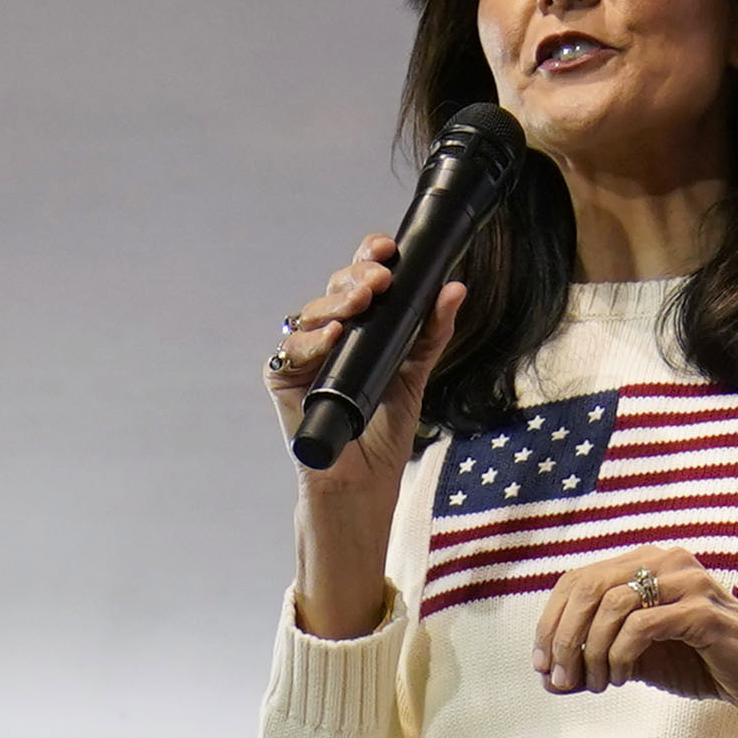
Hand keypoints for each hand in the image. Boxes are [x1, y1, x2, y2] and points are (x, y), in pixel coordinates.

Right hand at [272, 230, 463, 641]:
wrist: (360, 489)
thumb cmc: (382, 437)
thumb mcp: (415, 377)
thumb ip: (432, 333)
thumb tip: (455, 289)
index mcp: (357, 330)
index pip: (359, 281)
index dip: (369, 258)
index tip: (390, 248)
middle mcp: (326, 339)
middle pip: (332, 290)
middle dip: (355, 276)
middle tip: (379, 278)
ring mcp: (303, 360)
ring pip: (309, 314)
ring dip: (334, 302)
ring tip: (360, 300)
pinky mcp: (282, 384)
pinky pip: (288, 353)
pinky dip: (310, 343)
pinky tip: (331, 336)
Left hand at [531, 549, 737, 737]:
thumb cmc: (701, 663)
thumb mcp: (637, 661)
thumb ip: (594, 661)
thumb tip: (548, 678)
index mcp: (646, 562)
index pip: (577, 580)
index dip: (551, 623)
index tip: (543, 666)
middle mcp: (665, 560)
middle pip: (588, 588)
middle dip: (565, 639)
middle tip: (562, 678)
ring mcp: (687, 580)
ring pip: (612, 606)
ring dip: (594, 653)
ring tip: (601, 683)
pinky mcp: (703, 610)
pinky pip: (642, 626)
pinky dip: (622, 655)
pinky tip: (624, 677)